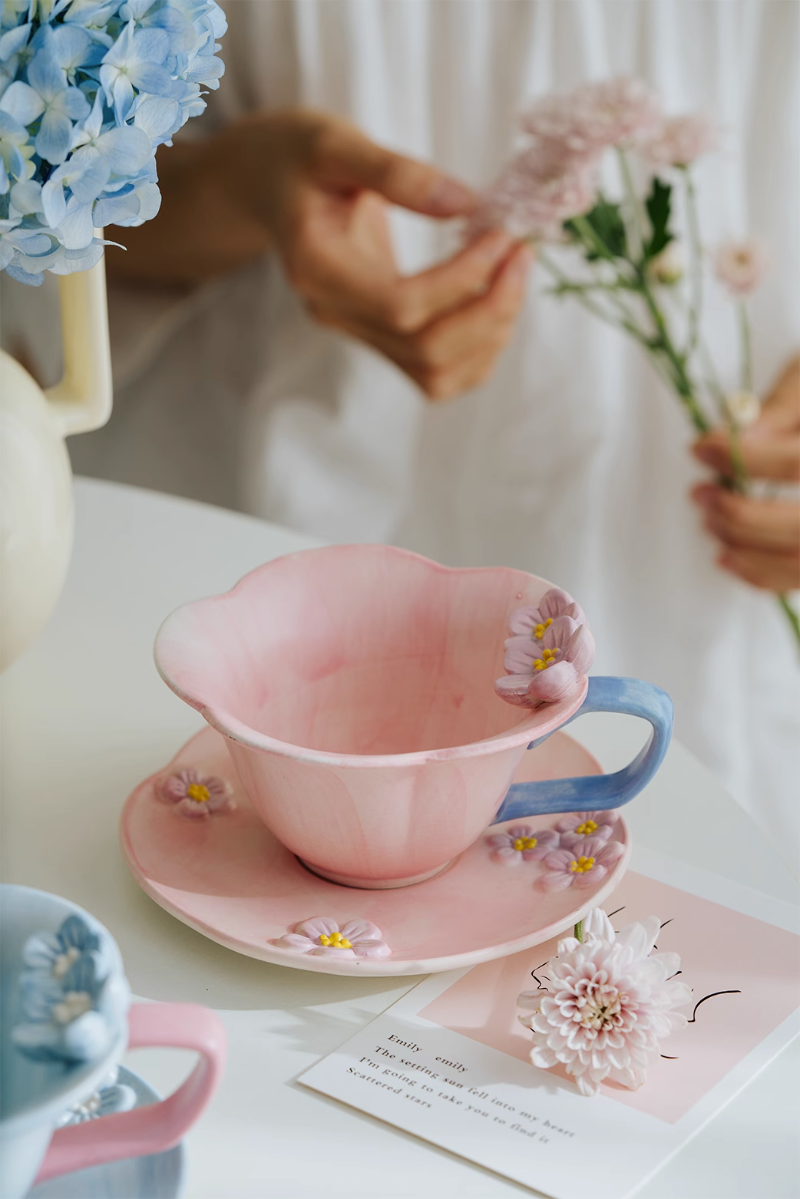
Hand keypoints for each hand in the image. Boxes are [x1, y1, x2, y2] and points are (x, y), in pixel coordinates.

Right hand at [216, 110, 530, 399]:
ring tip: (514, 274)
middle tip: (520, 252)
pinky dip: (478, 350)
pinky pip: (435, 372)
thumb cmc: (295, 156)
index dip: (462, 281)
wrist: (264, 185)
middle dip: (489, 310)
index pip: (401, 306)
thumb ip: (395, 172)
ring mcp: (356, 331)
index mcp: (318, 270)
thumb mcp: (335, 142)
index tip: (500, 236)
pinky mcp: (378, 334)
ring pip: (436, 374)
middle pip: (425, 351)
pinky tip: (496, 299)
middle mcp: (335, 314)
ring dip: (491, 335)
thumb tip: (465, 203)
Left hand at [691, 356, 799, 590]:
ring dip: (745, 549)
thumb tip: (737, 438)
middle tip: (701, 494)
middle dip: (741, 515)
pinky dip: (761, 574)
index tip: (702, 447)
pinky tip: (730, 555)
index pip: (798, 464)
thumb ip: (782, 408)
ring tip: (709, 523)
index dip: (745, 458)